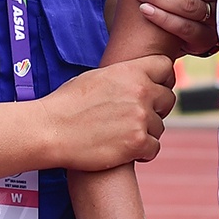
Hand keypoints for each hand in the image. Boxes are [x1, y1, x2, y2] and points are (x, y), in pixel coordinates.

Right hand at [41, 55, 175, 169]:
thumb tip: (140, 77)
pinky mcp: (137, 143)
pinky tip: (125, 149)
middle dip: (156, 108)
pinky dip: (143, 151)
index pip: (165, 67)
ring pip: (160, 126)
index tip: (155, 89)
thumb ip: (124, 76)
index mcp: (130, 71)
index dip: (162, 79)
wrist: (49, 130)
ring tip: (122, 134)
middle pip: (168, 99)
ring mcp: (140, 118)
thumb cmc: (67, 103)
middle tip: (136, 117)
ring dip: (146, 132)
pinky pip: (154, 148)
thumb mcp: (97, 77)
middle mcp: (140, 92)